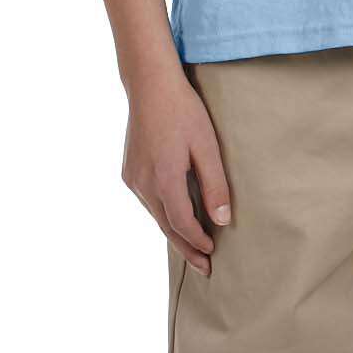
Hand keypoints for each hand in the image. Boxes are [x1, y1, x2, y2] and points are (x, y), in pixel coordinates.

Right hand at [121, 65, 232, 276]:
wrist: (150, 84)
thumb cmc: (183, 110)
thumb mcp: (206, 145)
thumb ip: (214, 184)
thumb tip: (223, 221)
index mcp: (163, 179)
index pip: (182, 224)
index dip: (198, 241)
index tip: (213, 253)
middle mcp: (143, 184)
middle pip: (166, 226)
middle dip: (186, 248)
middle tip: (204, 267)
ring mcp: (132, 177)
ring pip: (155, 214)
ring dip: (174, 231)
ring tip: (193, 245)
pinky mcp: (129, 170)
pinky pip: (148, 200)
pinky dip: (163, 213)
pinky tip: (175, 215)